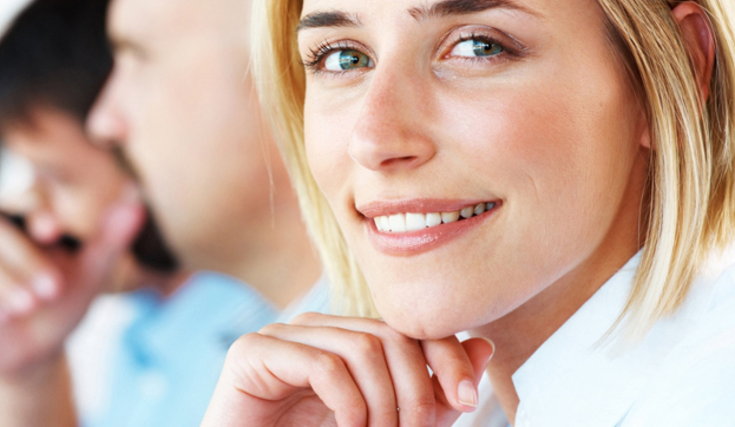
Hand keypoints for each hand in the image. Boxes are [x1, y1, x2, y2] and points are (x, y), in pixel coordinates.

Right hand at [0, 190, 143, 381]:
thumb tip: (136, 200)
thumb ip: (109, 238)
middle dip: (23, 259)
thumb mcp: (91, 274)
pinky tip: (1, 316)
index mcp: (21, 218)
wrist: (34, 352)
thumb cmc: (64, 303)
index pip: (24, 204)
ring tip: (28, 307)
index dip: (36, 215)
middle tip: (51, 291)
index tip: (52, 231)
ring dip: (2, 282)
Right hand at [202, 313, 493, 426]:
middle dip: (416, 391)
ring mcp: (281, 337)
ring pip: (361, 347)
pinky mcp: (252, 353)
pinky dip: (348, 404)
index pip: (408, 329)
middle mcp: (315, 330)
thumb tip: (482, 347)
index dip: (446, 357)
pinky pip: (321, 364)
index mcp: (345, 341)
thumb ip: (430, 396)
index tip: (470, 400)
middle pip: (390, 335)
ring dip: (383, 405)